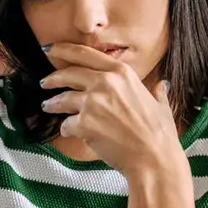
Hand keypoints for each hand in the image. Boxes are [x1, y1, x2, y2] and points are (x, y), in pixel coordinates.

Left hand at [39, 43, 181, 175]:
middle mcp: (105, 82)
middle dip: (53, 78)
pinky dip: (66, 128)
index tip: (51, 49)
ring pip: (62, 99)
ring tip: (47, 106)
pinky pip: (66, 124)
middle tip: (45, 81)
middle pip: (69, 73)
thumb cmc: (159, 134)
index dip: (64, 49)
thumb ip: (156, 92)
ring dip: (52, 103)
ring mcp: (92, 102)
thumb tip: (162, 86)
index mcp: (122, 73)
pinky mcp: (84, 123)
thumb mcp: (160, 105)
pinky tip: (69, 131)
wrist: (153, 158)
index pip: (86, 54)